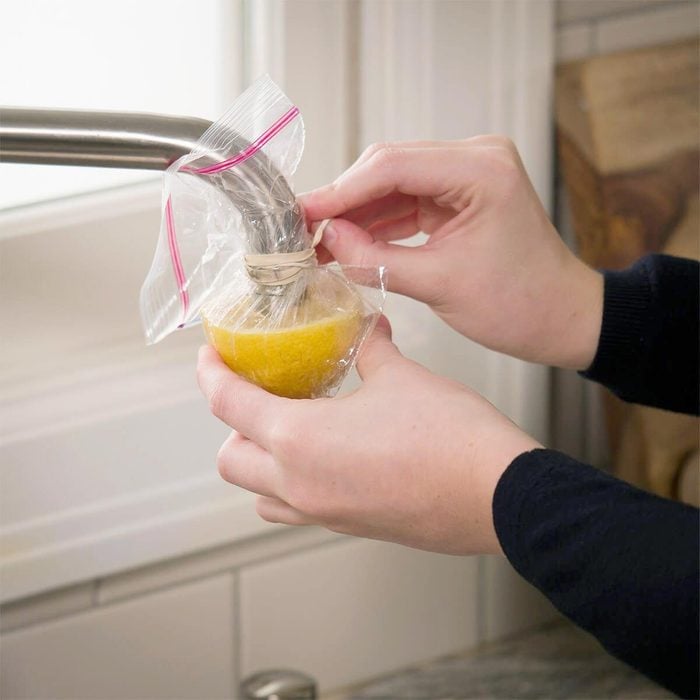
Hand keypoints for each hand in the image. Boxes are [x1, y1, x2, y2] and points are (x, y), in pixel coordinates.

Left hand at [197, 318, 539, 554]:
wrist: (498, 494)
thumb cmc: (450, 436)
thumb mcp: (401, 377)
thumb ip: (372, 349)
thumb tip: (369, 330)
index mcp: (299, 439)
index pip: (227, 404)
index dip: (211, 373)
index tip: (210, 356)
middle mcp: (300, 483)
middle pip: (230, 459)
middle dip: (232, 423)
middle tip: (259, 392)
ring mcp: (324, 512)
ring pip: (259, 493)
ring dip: (259, 460)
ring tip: (288, 428)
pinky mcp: (350, 527)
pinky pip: (297, 509)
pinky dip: (293, 483)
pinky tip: (329, 455)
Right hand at [301, 138, 603, 370]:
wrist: (559, 317)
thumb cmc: (519, 304)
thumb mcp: (440, 284)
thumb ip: (375, 260)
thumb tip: (328, 239)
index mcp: (481, 170)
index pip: (392, 166)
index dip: (341, 190)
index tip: (302, 213)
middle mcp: (476, 158)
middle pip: (389, 168)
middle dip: (344, 200)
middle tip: (302, 228)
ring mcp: (468, 174)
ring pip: (393, 185)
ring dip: (357, 213)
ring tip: (318, 241)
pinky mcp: (459, 195)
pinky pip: (406, 202)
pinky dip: (377, 223)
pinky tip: (347, 241)